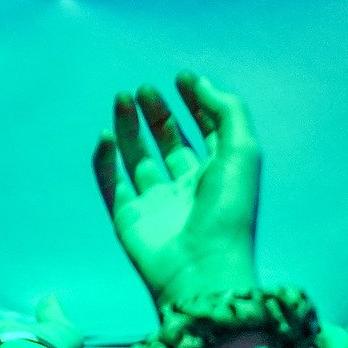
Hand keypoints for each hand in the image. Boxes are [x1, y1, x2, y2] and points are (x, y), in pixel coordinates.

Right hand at [94, 73, 262, 313]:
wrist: (202, 269)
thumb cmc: (229, 212)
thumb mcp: (242, 151)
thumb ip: (227, 112)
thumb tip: (200, 84)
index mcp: (219, 175)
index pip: (206, 131)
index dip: (196, 102)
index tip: (180, 77)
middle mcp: (187, 189)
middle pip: (169, 142)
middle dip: (158, 113)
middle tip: (145, 90)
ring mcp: (156, 205)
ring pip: (138, 159)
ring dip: (129, 128)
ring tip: (122, 99)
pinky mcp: (129, 221)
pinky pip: (112, 185)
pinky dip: (105, 161)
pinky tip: (105, 136)